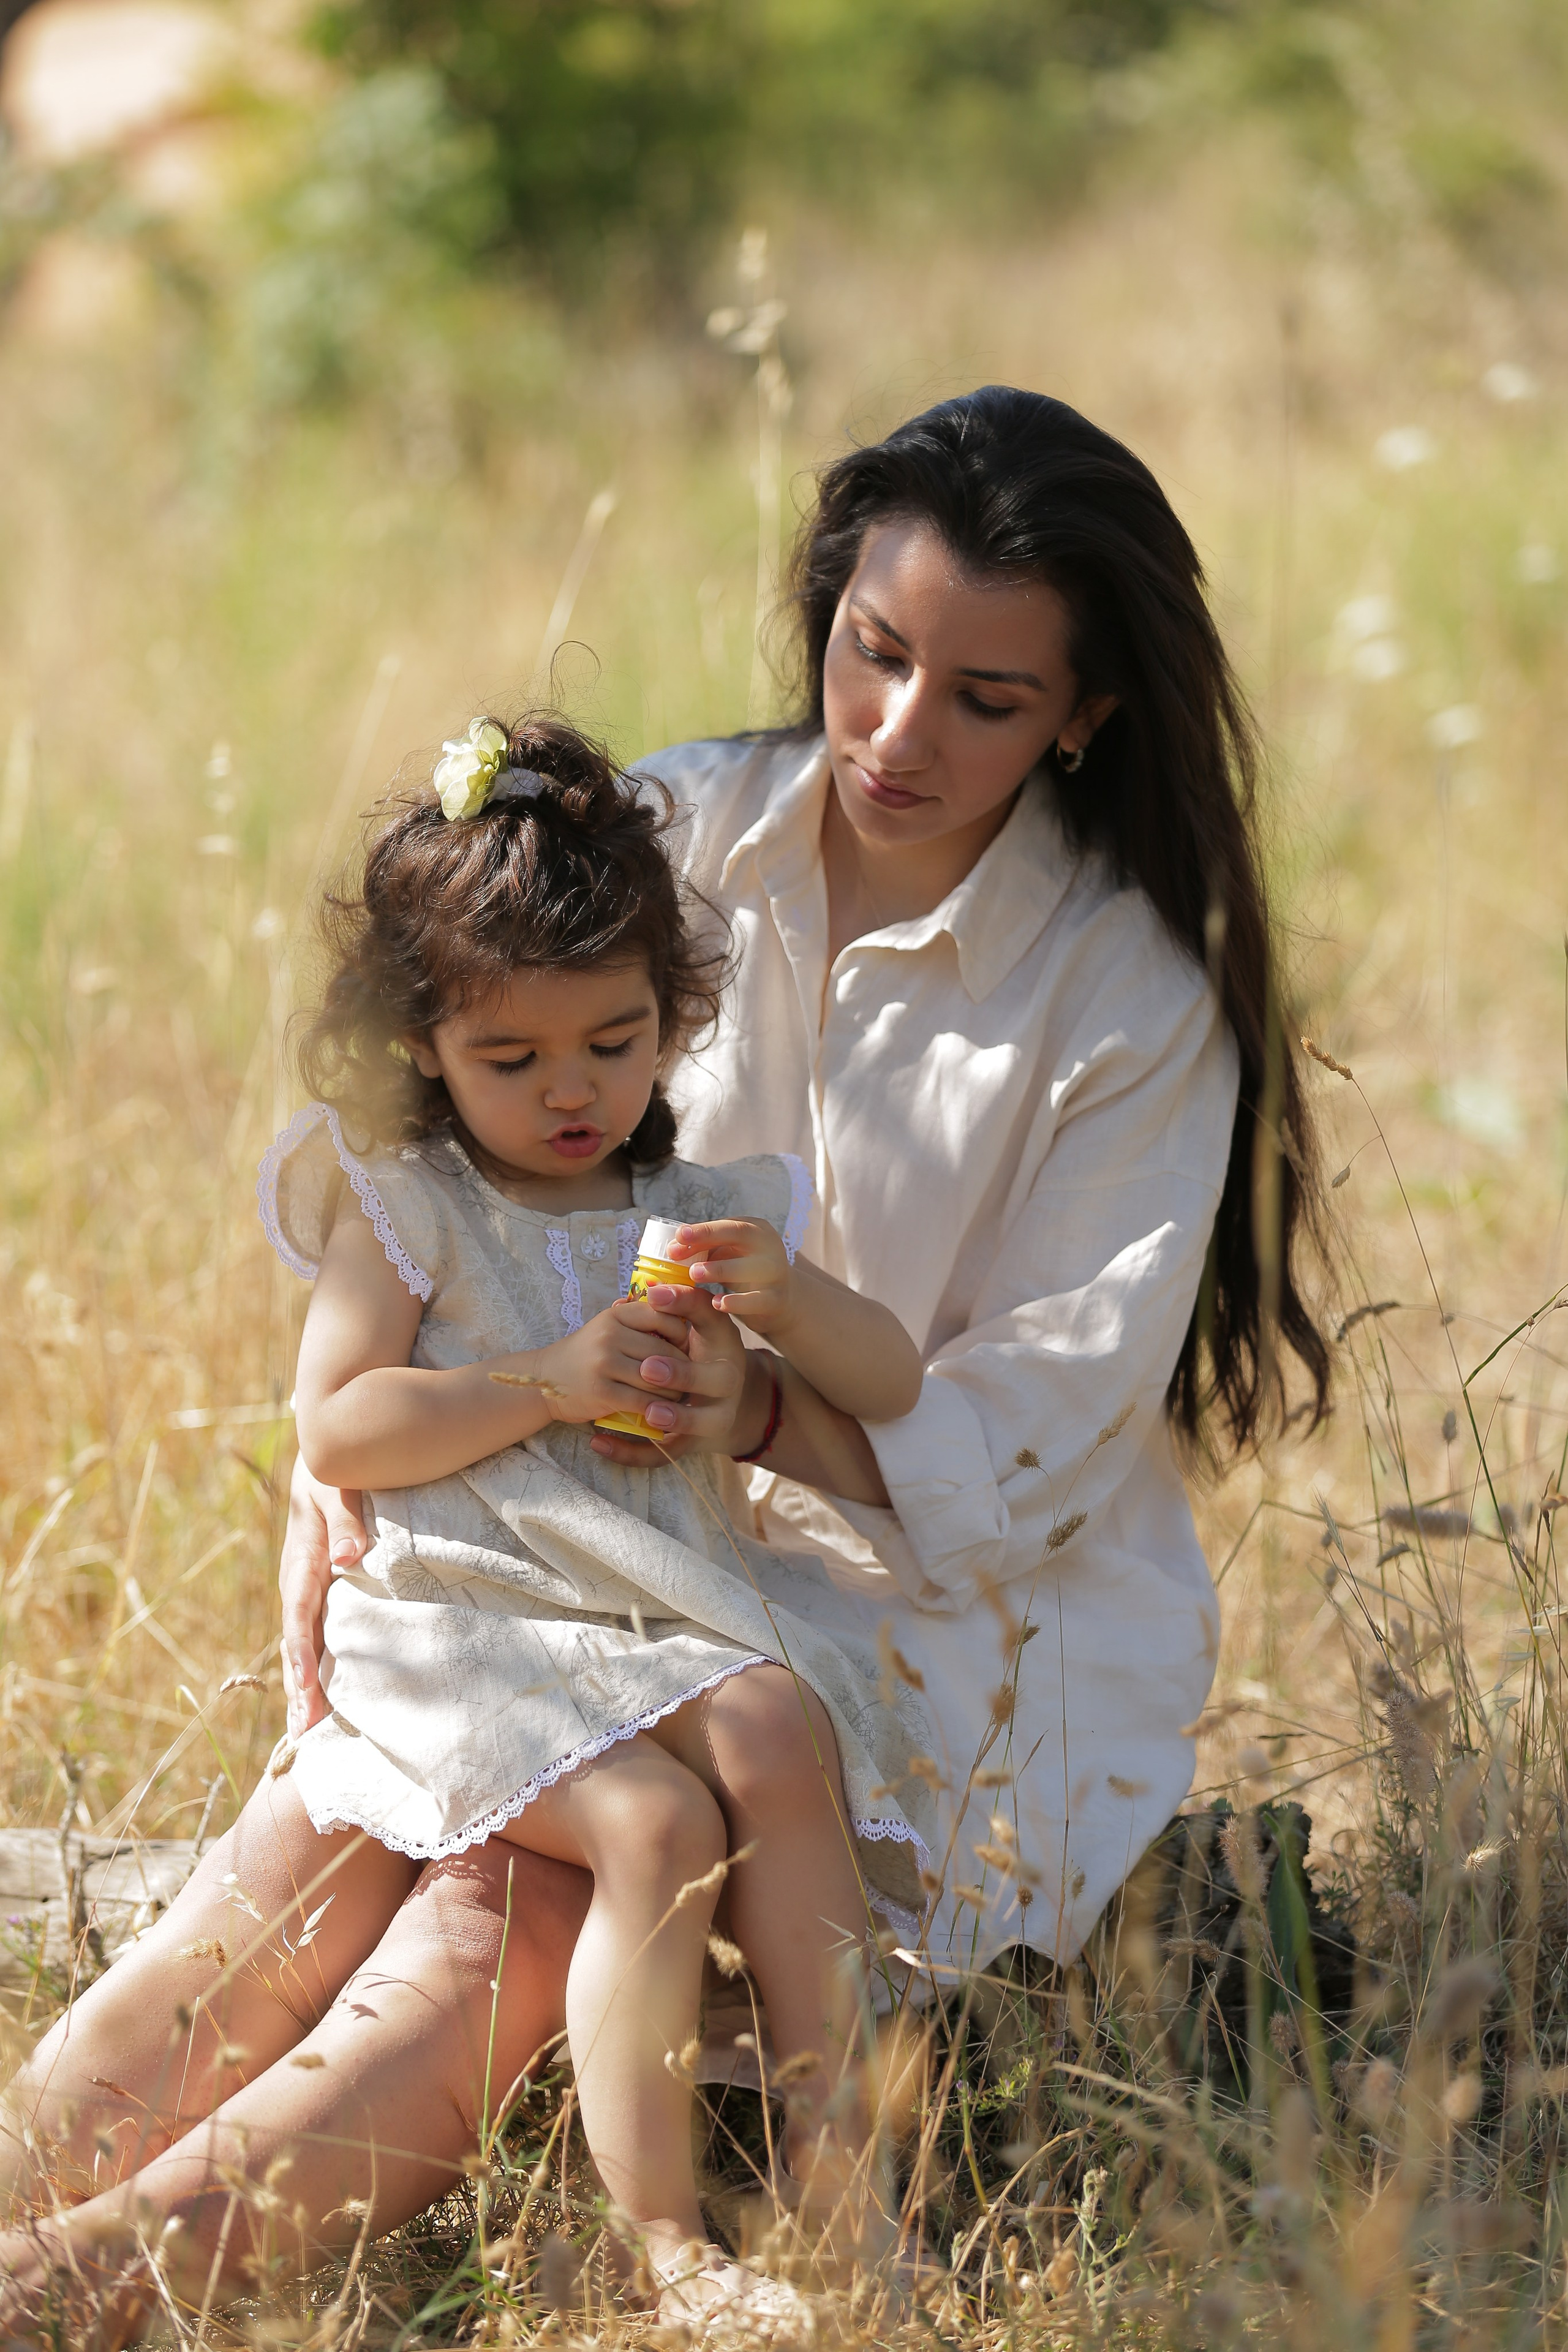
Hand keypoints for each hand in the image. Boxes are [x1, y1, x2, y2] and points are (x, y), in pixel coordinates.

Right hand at [280, 1455, 364, 1736]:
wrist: (323, 1463)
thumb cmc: (335, 1473)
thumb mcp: (337, 1485)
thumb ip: (345, 1520)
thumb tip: (349, 1558)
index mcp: (300, 1562)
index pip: (299, 1615)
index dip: (303, 1653)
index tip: (309, 1687)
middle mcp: (298, 1585)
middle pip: (294, 1645)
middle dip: (298, 1690)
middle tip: (303, 1736)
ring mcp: (306, 1595)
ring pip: (300, 1650)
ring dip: (302, 1691)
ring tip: (305, 1737)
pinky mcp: (318, 1597)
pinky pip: (312, 1640)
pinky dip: (313, 1673)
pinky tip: (319, 1705)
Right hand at [500, 1294, 727, 1434]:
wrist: (546, 1380)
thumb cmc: (587, 1353)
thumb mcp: (609, 1327)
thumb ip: (640, 1320)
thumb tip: (683, 1311)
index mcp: (617, 1315)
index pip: (664, 1316)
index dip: (682, 1334)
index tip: (687, 1349)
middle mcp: (610, 1334)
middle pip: (665, 1351)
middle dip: (684, 1368)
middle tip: (693, 1380)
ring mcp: (604, 1363)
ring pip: (658, 1378)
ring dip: (674, 1392)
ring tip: (680, 1397)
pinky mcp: (601, 1391)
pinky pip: (642, 1401)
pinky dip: (658, 1409)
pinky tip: (663, 1413)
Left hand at [587, 1285, 749, 1463]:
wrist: (719, 1401)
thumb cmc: (700, 1352)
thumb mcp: (698, 1325)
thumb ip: (681, 1304)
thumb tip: (654, 1289)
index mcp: (726, 1343)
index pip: (714, 1321)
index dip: (687, 1306)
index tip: (655, 1297)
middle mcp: (727, 1382)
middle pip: (716, 1381)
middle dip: (682, 1374)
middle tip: (648, 1368)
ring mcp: (713, 1417)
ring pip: (698, 1424)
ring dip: (674, 1418)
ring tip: (645, 1412)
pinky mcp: (689, 1445)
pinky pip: (662, 1455)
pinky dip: (630, 1453)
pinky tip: (599, 1443)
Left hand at [669, 1220, 797, 1340]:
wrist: (780, 1301)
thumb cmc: (744, 1271)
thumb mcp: (727, 1255)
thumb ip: (702, 1248)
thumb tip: (672, 1247)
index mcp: (755, 1229)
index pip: (727, 1224)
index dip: (702, 1229)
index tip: (679, 1236)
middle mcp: (769, 1245)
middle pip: (739, 1234)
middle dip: (707, 1239)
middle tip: (677, 1253)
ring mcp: (775, 1272)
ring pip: (748, 1267)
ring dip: (719, 1270)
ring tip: (694, 1275)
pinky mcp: (776, 1299)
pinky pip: (756, 1300)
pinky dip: (736, 1302)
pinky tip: (717, 1304)